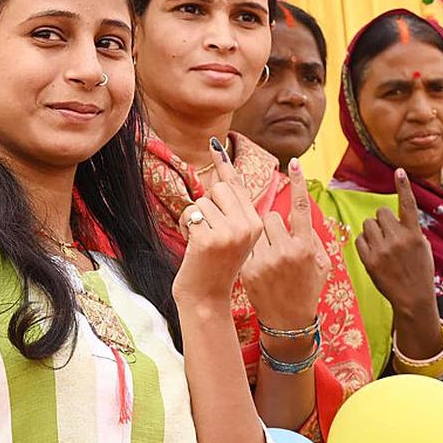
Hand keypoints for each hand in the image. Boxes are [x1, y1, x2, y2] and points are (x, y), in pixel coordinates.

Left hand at [173, 141, 263, 310]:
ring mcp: (229, 232)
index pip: (238, 186)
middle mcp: (248, 225)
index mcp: (256, 223)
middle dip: (206, 204)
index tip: (216, 144)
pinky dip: (186, 228)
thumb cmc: (215, 266)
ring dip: (194, 219)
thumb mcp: (233, 236)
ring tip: (201, 243)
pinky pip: (189, 214)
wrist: (206, 298)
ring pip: (202, 201)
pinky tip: (193, 249)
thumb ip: (232, 209)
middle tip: (208, 231)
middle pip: (219, 188)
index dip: (225, 164)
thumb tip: (221, 174)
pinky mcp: (209, 239)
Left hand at [240, 158, 328, 330]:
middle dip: (268, 225)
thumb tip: (304, 217)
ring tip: (263, 258)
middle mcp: (287, 251)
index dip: (299, 184)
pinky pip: (243, 243)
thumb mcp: (321, 266)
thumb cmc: (306, 291)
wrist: (287, 322)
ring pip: (253, 228)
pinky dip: (243, 248)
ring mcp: (267, 260)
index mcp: (307, 247)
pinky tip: (252, 265)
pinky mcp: (248, 268)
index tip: (295, 162)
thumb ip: (314, 239)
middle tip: (272, 244)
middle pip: (270, 216)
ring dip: (254, 236)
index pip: (302, 208)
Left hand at [355, 168, 435, 317]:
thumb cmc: (419, 271)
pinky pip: (360, 239)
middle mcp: (398, 239)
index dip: (403, 186)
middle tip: (388, 234)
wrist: (413, 299)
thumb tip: (395, 217)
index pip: (408, 205)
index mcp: (414, 234)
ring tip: (382, 246)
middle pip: (380, 212)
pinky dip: (364, 243)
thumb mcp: (423, 248)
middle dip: (383, 220)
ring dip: (373, 231)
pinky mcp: (369, 260)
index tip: (399, 171)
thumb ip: (410, 230)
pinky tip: (374, 254)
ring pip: (368, 224)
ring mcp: (383, 250)